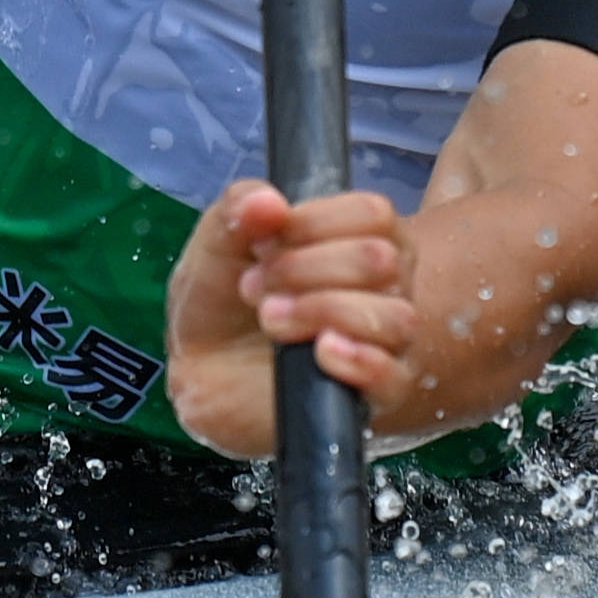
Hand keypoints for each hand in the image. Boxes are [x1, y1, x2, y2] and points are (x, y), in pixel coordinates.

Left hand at [166, 175, 428, 456]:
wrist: (201, 371)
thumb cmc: (223, 298)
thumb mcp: (217, 242)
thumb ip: (239, 210)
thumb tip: (269, 202)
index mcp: (359, 238)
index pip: (374, 214)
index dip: (315, 223)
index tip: (263, 244)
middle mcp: (385, 286)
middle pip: (382, 261)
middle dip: (306, 268)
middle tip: (255, 287)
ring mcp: (386, 343)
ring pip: (394, 317)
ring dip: (323, 311)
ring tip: (270, 320)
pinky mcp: (375, 395)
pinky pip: (395, 378)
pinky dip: (360, 361)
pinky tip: (319, 352)